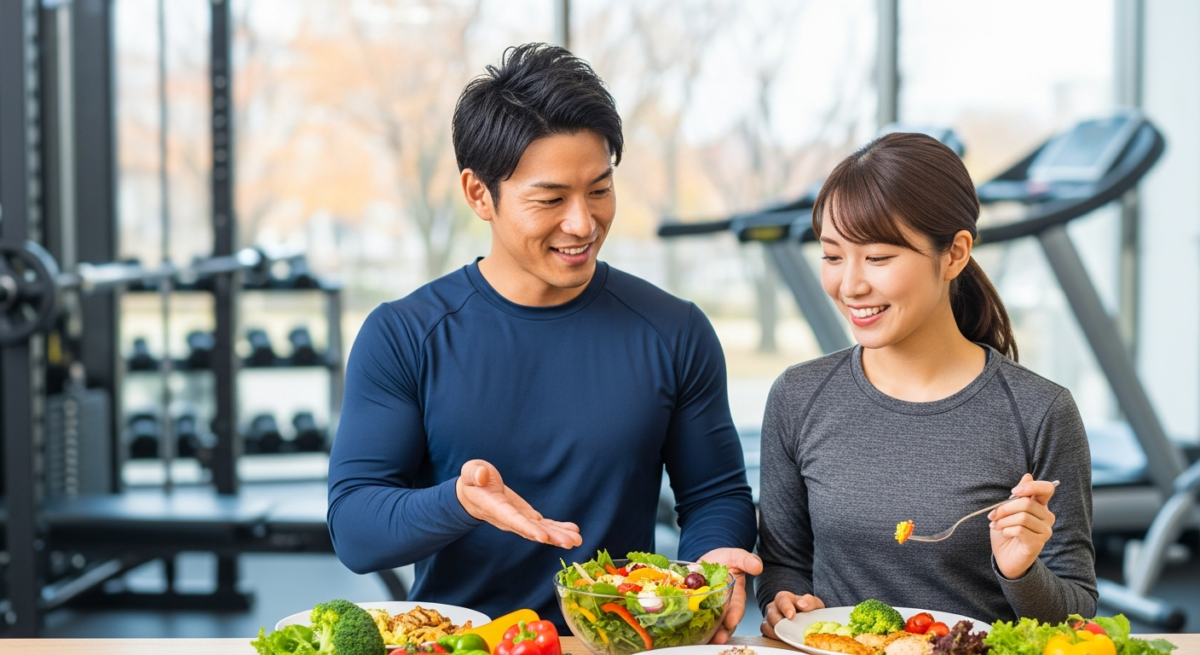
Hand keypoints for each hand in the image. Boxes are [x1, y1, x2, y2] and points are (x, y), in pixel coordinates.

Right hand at [455, 459, 582, 548]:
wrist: (473, 493)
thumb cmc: (472, 481)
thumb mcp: (470, 472)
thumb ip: (474, 474)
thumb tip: (482, 476)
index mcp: (495, 508)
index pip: (512, 520)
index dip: (527, 528)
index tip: (542, 536)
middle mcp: (509, 519)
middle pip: (531, 530)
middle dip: (551, 537)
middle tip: (570, 543)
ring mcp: (519, 519)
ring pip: (539, 530)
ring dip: (558, 536)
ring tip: (577, 540)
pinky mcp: (526, 516)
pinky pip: (543, 525)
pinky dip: (558, 528)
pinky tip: (573, 531)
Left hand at [698, 548, 762, 643]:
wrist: (707, 560)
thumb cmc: (724, 559)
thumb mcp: (736, 556)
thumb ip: (747, 560)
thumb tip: (757, 566)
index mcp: (735, 595)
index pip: (737, 607)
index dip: (735, 615)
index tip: (732, 621)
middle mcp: (724, 605)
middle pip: (725, 621)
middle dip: (723, 631)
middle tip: (719, 638)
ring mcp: (709, 607)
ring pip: (712, 624)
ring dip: (709, 633)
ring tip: (706, 640)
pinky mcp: (696, 607)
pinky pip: (695, 617)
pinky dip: (692, 624)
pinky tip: (688, 631)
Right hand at [761, 591, 823, 638]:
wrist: (806, 620)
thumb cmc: (808, 611)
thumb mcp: (814, 604)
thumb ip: (810, 601)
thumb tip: (802, 605)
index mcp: (784, 598)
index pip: (782, 599)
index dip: (785, 607)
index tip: (791, 615)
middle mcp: (774, 608)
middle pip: (771, 614)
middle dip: (778, 623)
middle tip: (787, 629)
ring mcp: (769, 620)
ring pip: (766, 626)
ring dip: (776, 633)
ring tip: (787, 638)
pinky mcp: (769, 632)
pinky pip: (767, 636)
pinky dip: (774, 640)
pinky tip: (784, 642)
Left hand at [990, 473, 1056, 578]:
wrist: (1005, 556)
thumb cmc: (1006, 531)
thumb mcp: (1007, 511)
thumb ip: (1017, 495)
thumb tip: (1027, 476)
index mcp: (1040, 505)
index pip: (1047, 488)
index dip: (1031, 487)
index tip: (1013, 492)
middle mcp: (1046, 516)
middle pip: (1027, 503)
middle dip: (1004, 508)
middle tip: (992, 516)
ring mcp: (1045, 530)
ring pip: (1023, 517)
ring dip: (1003, 521)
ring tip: (995, 525)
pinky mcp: (1038, 542)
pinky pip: (1021, 530)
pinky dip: (1007, 530)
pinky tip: (1004, 533)